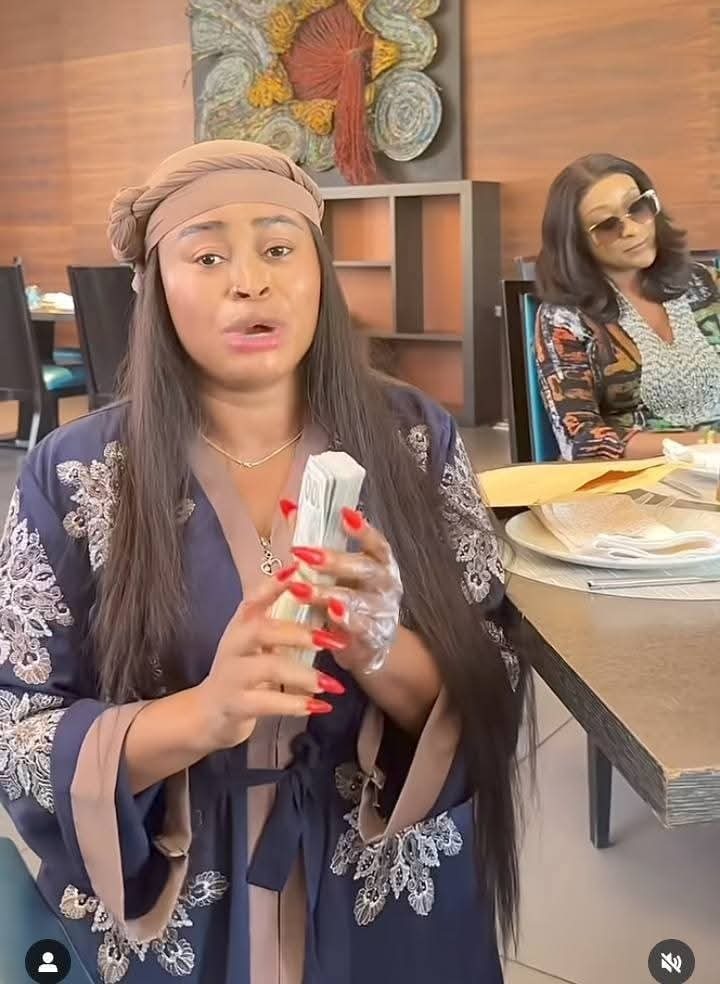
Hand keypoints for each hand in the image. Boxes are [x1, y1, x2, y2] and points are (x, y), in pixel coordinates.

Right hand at [193, 566, 347, 750]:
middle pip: (261, 630)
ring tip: (333, 683)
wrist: (208, 714)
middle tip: (332, 640)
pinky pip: (267, 703)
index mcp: (241, 625)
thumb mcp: (255, 644)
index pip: (254, 598)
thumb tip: (324, 602)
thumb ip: (280, 625)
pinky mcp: (236, 705)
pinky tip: (322, 706)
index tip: (298, 571)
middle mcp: (233, 646)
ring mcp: (232, 676)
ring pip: (268, 668)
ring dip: (304, 674)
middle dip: (299, 633)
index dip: (274, 584)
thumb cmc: (242, 672)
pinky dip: (296, 704)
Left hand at [288, 507, 402, 674]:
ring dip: (328, 594)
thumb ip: (315, 541)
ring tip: (301, 590)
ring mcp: (383, 613)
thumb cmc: (349, 599)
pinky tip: (328, 615)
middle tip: (304, 554)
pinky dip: (346, 622)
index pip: (377, 543)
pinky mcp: (374, 638)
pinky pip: (361, 629)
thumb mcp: (336, 572)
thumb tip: (288, 508)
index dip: (363, 529)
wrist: (371, 647)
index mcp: (381, 564)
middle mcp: (386, 585)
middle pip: (366, 568)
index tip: (343, 514)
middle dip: (335, 561)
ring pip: (358, 600)